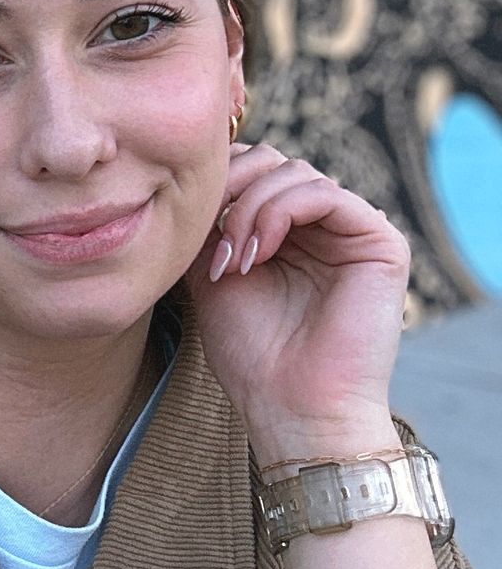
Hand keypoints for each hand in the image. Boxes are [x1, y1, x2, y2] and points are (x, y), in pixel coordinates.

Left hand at [185, 143, 410, 461]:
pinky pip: (328, 193)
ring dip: (250, 207)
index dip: (216, 180)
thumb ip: (207, 224)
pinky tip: (260, 252)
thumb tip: (196, 179)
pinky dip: (281, 211)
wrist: (291, 408)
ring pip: (296, 171)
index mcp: (284, 229)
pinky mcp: (381, 242)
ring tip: (234, 258)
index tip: (187, 221)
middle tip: (212, 240)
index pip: (250, 167)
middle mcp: (320, 225)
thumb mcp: (210, 273)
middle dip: (231, 188)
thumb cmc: (250, 353)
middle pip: (271, 160)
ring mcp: (351, 231)